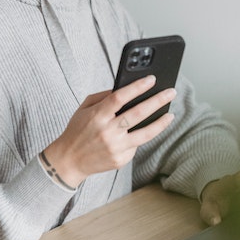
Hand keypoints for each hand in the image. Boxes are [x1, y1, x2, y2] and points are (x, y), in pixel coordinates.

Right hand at [43, 75, 176, 188]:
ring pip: (145, 134)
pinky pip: (136, 146)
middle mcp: (107, 132)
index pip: (120, 97)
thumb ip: (103, 97)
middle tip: (171, 92)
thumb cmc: (77, 130)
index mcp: (97, 116)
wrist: (68, 161)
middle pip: (137, 114)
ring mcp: (115, 147)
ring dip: (161, 123)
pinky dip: (140, 137)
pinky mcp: (120, 160)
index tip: (151, 79)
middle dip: (157, 101)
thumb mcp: (84, 108)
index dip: (137, 87)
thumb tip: (126, 89)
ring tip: (170, 114)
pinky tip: (144, 131)